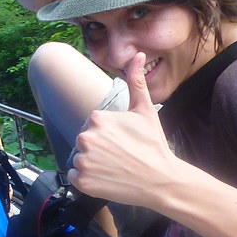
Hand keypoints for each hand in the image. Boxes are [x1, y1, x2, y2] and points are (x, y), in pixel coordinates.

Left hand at [67, 53, 177, 205]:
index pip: (92, 124)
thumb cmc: (153, 144)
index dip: (107, 133)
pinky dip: (87, 179)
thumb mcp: (146, 110)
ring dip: (92, 163)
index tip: (122, 141)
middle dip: (98, 147)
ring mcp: (83, 161)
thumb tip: (138, 55)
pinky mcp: (83, 182)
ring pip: (80, 158)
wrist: (161, 179)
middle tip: (119, 155)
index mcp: (97, 118)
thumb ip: (136, 81)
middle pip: (85, 141)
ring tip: (114, 167)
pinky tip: (106, 178)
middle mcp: (86, 138)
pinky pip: (75, 177)